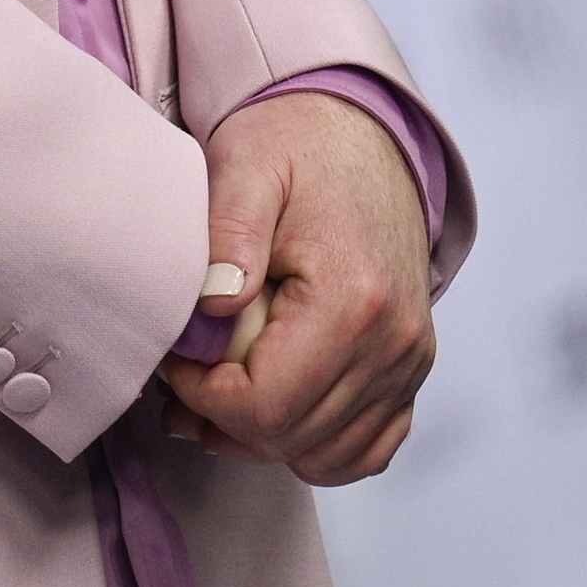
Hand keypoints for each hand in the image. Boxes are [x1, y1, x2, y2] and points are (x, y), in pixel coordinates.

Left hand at [156, 92, 432, 484]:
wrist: (362, 133)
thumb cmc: (300, 147)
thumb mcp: (248, 166)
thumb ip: (228, 234)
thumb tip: (213, 309)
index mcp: (352, 298)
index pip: (267, 404)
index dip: (204, 397)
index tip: (176, 361)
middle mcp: (394, 340)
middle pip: (291, 437)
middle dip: (222, 422)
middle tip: (181, 382)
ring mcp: (409, 357)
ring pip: (326, 453)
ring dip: (262, 441)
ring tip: (213, 402)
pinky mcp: (411, 364)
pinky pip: (370, 446)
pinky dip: (317, 445)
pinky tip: (273, 414)